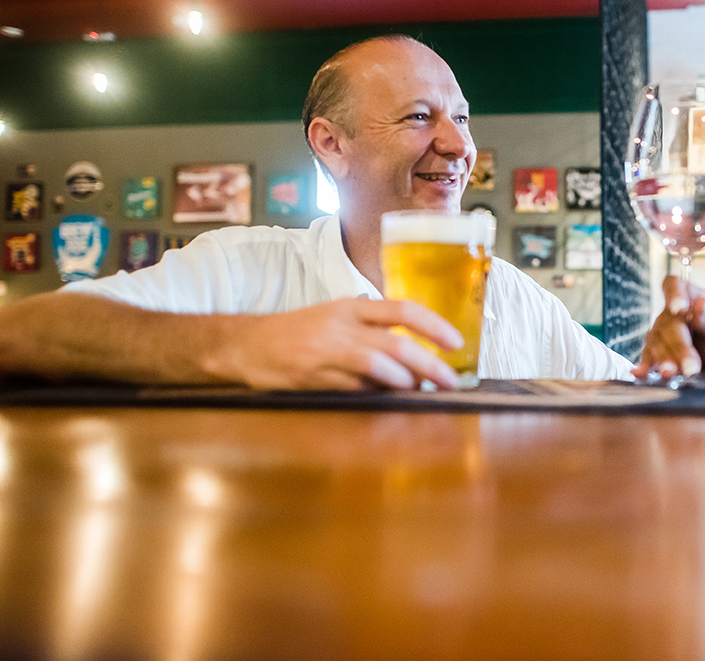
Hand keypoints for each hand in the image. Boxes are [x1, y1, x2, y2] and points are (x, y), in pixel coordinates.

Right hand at [212, 298, 463, 390]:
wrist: (247, 345)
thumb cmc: (301, 331)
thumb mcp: (338, 316)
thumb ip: (373, 328)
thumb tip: (417, 355)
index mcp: (352, 307)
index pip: (402, 309)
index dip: (434, 326)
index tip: (456, 342)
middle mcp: (341, 326)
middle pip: (397, 343)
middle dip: (429, 364)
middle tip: (449, 380)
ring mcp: (325, 351)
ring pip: (377, 366)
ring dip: (403, 382)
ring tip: (418, 389)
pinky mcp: (312, 376)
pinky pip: (353, 388)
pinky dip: (373, 394)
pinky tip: (384, 397)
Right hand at [632, 276, 704, 381]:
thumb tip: (699, 306)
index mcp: (691, 298)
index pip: (674, 285)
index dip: (673, 294)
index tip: (679, 310)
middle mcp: (670, 314)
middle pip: (667, 322)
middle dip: (679, 346)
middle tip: (691, 366)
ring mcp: (660, 333)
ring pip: (656, 342)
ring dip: (664, 359)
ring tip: (672, 374)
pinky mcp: (654, 353)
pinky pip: (647, 358)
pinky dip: (645, 366)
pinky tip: (642, 374)